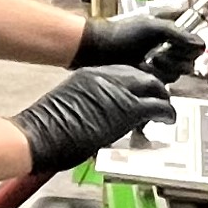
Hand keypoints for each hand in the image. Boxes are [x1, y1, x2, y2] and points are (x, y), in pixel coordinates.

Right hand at [13, 66, 179, 173]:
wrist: (39, 135)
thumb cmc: (46, 129)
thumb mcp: (70, 105)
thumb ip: (90, 105)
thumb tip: (101, 119)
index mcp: (90, 74)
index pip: (125, 73)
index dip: (137, 84)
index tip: (142, 94)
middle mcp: (106, 76)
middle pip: (143, 75)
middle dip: (154, 89)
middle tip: (159, 102)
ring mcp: (118, 91)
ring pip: (154, 87)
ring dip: (163, 100)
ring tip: (166, 112)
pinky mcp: (128, 109)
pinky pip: (157, 107)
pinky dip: (167, 113)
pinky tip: (168, 120)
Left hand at [75, 10, 207, 79]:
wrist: (98, 50)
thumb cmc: (121, 34)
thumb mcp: (152, 27)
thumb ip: (178, 34)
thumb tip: (200, 45)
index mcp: (172, 36)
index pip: (196, 47)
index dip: (188, 49)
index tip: (174, 46)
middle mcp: (169, 53)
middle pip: (189, 64)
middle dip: (173, 60)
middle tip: (157, 56)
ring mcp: (159, 68)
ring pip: (176, 75)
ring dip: (163, 69)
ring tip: (147, 63)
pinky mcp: (150, 82)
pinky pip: (163, 85)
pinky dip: (153, 78)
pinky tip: (141, 71)